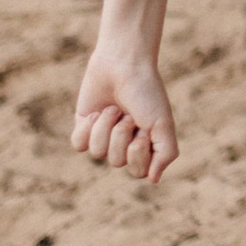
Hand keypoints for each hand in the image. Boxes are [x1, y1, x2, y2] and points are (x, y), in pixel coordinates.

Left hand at [70, 37, 179, 182]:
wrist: (123, 65)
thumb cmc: (147, 92)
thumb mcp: (163, 124)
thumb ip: (166, 154)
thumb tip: (153, 180)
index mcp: (145, 147)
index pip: (138, 171)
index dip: (139, 152)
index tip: (145, 128)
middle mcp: (124, 145)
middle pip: (116, 162)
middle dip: (121, 134)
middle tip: (129, 114)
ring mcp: (103, 137)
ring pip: (97, 153)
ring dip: (106, 127)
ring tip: (113, 108)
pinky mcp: (83, 127)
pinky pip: (79, 145)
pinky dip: (88, 127)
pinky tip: (97, 112)